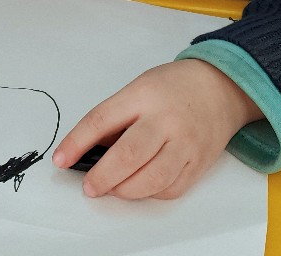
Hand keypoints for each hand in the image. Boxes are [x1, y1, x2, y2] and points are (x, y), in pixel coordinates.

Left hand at [52, 59, 262, 199]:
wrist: (219, 88)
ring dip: (125, 190)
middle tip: (89, 186)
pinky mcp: (198, 163)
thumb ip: (117, 117)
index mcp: (143, 95)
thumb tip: (89, 150)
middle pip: (128, 155)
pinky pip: (170, 189)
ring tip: (112, 187)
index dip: (77, 142)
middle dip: (102, 177)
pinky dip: (150, 193)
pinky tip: (141, 186)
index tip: (61, 159)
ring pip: (150, 179)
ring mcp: (185, 143)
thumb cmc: (173, 87)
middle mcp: (165, 120)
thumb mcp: (139, 87)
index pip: (102, 120)